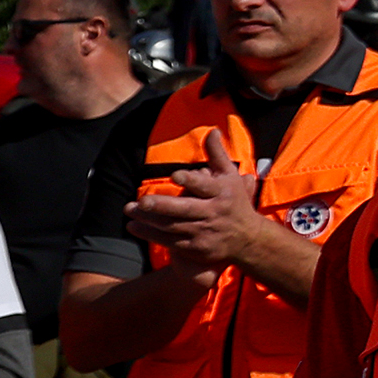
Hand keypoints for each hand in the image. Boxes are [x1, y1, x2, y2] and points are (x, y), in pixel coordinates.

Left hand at [127, 128, 273, 271]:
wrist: (247, 239)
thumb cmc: (234, 202)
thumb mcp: (230, 177)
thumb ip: (218, 154)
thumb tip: (213, 130)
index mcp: (222, 192)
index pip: (205, 186)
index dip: (191, 181)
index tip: (175, 176)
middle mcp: (214, 213)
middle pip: (185, 209)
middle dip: (163, 206)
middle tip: (142, 201)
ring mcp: (205, 232)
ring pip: (173, 226)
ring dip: (149, 220)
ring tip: (129, 210)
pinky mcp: (197, 248)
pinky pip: (170, 241)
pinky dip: (151, 235)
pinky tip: (134, 227)